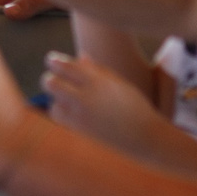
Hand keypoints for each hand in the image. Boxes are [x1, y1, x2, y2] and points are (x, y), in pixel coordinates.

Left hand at [44, 51, 170, 147]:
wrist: (145, 139)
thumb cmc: (134, 108)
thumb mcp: (120, 85)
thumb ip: (98, 71)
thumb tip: (80, 56)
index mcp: (99, 82)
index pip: (65, 66)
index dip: (54, 62)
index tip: (52, 61)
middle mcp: (87, 97)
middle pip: (50, 82)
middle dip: (50, 79)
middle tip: (56, 81)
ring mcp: (81, 116)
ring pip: (52, 101)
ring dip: (57, 99)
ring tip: (70, 101)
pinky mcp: (79, 131)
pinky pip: (58, 118)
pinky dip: (61, 113)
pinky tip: (73, 114)